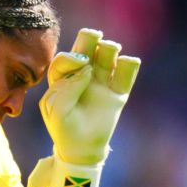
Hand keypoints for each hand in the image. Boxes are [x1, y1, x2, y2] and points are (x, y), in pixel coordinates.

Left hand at [39, 28, 140, 165]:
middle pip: (86, 48)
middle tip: (94, 36)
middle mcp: (83, 76)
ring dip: (109, 47)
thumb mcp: (57, 111)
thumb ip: (67, 88)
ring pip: (107, 56)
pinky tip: (128, 61)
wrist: (82, 150)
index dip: (70, 57)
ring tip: (111, 49)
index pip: (65, 59)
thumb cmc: (64, 129)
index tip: (77, 66)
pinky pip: (126, 74)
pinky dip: (129, 64)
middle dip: (89, 38)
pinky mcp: (118, 93)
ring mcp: (101, 83)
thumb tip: (88, 68)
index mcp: (63, 79)